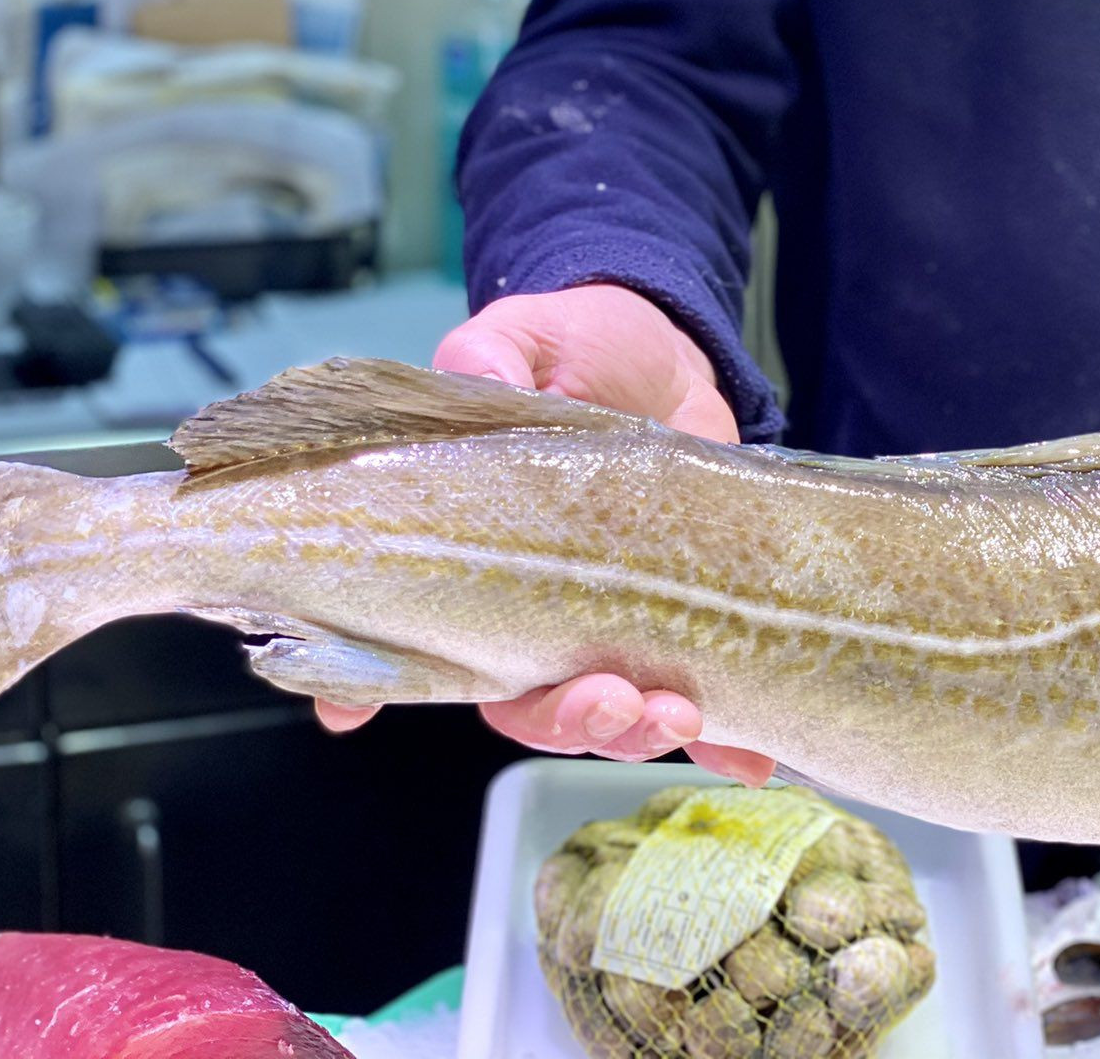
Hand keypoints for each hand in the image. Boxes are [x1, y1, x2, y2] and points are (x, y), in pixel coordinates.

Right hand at [315, 284, 774, 786]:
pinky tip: (747, 759)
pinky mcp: (693, 620)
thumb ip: (490, 361)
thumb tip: (478, 377)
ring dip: (637, 732)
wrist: (669, 348)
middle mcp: (536, 614)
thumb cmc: (574, 349)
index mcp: (475, 566)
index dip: (376, 683)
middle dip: (563, 718)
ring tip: (674, 714)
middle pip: (525, 704)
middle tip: (606, 696)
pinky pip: (707, 699)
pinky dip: (726, 744)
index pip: (412, 639)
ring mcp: (617, 625)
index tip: (352, 712)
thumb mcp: (522, 340)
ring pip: (611, 715)